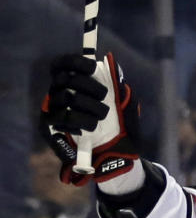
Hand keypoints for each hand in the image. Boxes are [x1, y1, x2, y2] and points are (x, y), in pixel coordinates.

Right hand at [40, 52, 140, 185]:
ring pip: (67, 97)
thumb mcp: (125, 105)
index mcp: (72, 85)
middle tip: (104, 97)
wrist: (117, 156)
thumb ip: (119, 86)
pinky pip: (64, 118)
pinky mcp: (48, 129)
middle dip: (91, 86)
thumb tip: (113, 65)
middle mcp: (57, 95)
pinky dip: (82, 122)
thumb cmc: (119, 127)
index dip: (74, 62)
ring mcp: (52, 111)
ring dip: (91, 106)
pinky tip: (90, 128)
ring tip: (101, 117)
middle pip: (66, 79)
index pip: (61, 65)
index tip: (92, 67)